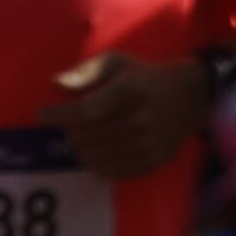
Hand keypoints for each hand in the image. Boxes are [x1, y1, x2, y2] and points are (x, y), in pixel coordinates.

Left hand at [42, 53, 212, 180]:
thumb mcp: (117, 63)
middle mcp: (141, 120)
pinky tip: (100, 148)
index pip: (85, 111)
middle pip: (84, 136)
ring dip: (81, 147)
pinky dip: (95, 162)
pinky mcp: (150, 163)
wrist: (192, 98)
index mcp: (132, 91)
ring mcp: (147, 145)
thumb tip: (54, 86)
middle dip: (70, 130)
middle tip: (73, 122)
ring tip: (86, 135)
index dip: (58, 115)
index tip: (43, 114)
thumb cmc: (146, 77)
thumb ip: (85, 73)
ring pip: (92, 157)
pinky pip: (107, 172)